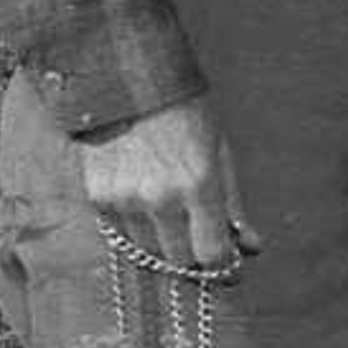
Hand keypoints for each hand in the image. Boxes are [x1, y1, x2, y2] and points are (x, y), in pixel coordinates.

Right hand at [79, 96, 259, 279]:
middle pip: (179, 260)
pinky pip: (122, 234)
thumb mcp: (220, 151)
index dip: (223, 268)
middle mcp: (159, 198)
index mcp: (198, 184)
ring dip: (165, 246)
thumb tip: (251, 248)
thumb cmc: (184, 111)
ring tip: (174, 222)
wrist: (124, 78)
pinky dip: (137, 231)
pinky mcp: (96, 196)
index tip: (229, 269)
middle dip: (195, 259)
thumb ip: (234, 204)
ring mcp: (123, 200)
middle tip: (203, 249)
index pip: (211, 254)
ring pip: (148, 251)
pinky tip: (146, 209)